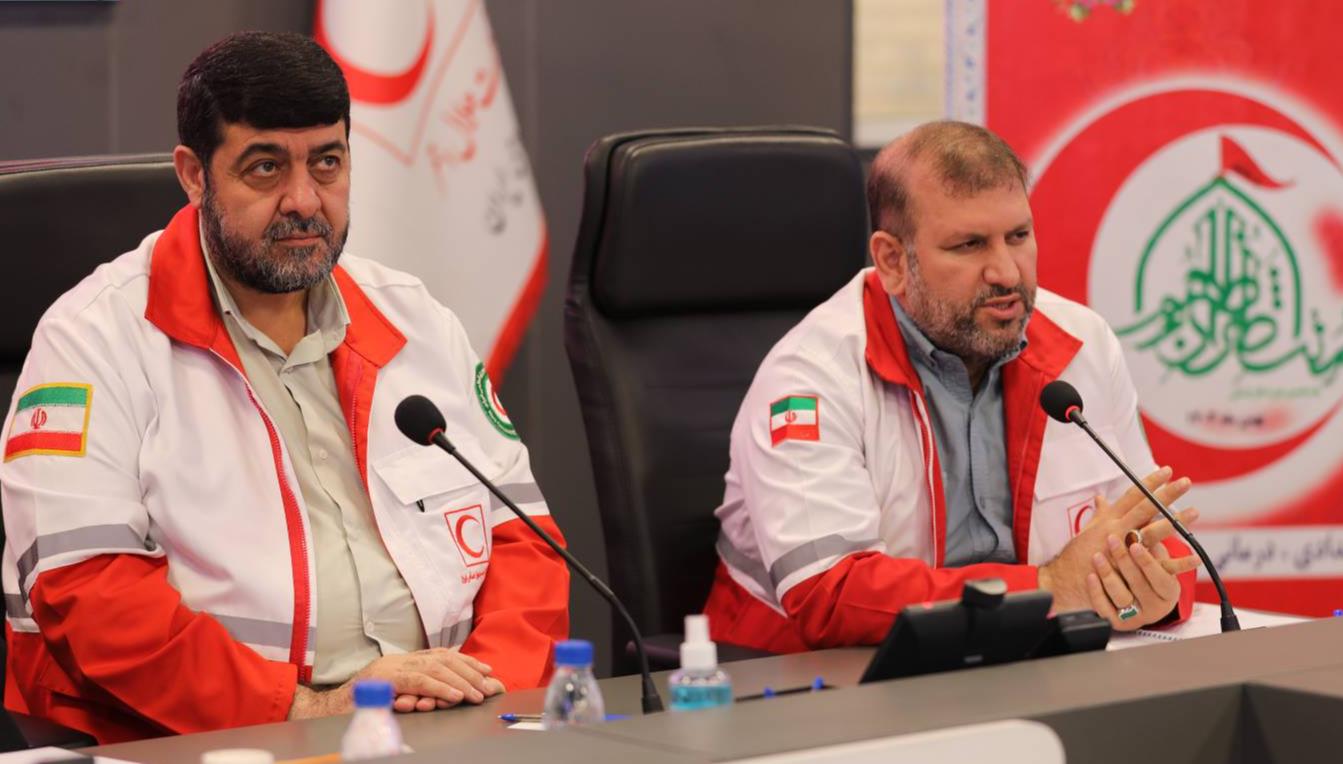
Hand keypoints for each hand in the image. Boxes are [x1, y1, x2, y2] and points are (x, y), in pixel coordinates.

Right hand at [288, 648, 500, 718]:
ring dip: (460, 681)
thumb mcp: (392, 696)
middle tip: (488, 684)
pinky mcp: (383, 682)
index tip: (485, 670)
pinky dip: (440, 689)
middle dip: (469, 671)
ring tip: (477, 693)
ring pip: (433, 669)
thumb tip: (445, 693)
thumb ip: (414, 691)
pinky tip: (456, 695)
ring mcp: (389, 669)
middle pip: (441, 659)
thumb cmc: (357, 710)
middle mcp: (396, 660)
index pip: (439, 655)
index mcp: (400, 662)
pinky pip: (418, 682)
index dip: (464, 661)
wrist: (325, 713)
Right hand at [1037, 466, 1193, 611]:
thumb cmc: (1076, 555)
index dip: (1150, 482)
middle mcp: (1117, 529)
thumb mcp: (1087, 529)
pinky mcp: (1129, 570)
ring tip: (1194, 512)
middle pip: (1145, 508)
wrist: (1066, 580)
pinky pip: (1158, 565)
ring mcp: (1123, 549)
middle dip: (1166, 494)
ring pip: (1152, 531)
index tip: (1166, 471)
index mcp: (1109, 519)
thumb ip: (1100, 514)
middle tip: (1185, 482)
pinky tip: (1195, 556)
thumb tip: (1100, 498)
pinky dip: (1178, 562)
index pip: (1132, 495)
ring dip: (1174, 521)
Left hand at [1087, 533, 1200, 629]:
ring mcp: (1135, 616)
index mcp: (1169, 591)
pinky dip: (1097, 591)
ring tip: (1097, 556)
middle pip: (1139, 584)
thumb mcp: (1154, 558)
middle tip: (1112, 539)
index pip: (1160, 576)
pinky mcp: (1116, 622)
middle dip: (1124, 560)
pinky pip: (1104, 608)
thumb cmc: (1147, 573)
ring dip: (1108, 574)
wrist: (1138, 602)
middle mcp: (1155, 607)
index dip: (1146, 560)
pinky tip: (1091, 576)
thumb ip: (1152, 539)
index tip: (1134, 542)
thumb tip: (1149, 510)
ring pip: (1121, 596)